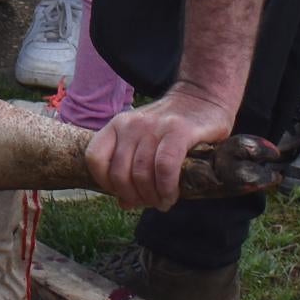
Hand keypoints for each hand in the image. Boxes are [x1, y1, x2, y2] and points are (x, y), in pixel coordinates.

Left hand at [85, 86, 239, 210]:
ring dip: (153, 197)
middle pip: (120, 174)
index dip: (106, 183)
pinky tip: (171, 195)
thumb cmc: (173, 125)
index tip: (124, 193)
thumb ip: (131, 169)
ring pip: (142, 174)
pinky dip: (166, 188)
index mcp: (118, 124)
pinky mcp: (179, 130)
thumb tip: (124, 204)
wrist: (203, 96)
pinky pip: (165, 167)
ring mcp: (154, 126)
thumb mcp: (144, 142)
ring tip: (163, 201)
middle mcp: (131, 124)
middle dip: (135, 197)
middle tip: (150, 202)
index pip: (95, 158)